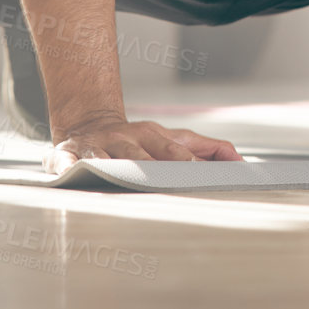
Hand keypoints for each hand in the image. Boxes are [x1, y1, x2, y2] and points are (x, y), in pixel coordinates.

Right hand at [44, 118, 243, 173]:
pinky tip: (72, 172)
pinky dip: (69, 167)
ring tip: (121, 180)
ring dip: (114, 169)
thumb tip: (241, 162)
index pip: (174, 153)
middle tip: (166, 184)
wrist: (89, 124)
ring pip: (107, 159)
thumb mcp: (173, 138)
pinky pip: (67, 161)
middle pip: (141, 158)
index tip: (202, 178)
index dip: (187, 166)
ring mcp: (97, 146)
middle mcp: (125, 140)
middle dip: (153, 171)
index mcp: (153, 136)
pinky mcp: (68, 154)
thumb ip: (208, 149)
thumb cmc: (140, 140)